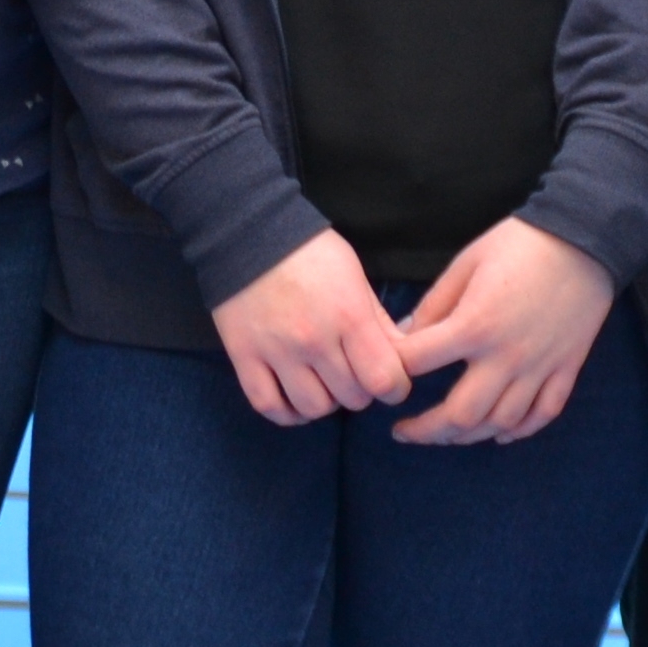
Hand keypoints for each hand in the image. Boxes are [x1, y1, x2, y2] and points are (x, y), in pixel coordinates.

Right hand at [209, 230, 407, 425]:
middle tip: (354, 374)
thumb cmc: (310, 251)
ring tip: (324, 383)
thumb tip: (402, 357)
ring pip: (314, 408)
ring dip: (326, 402)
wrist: (248, 232)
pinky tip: (296, 401)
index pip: (383, 379)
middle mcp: (315, 340)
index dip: (395, 388)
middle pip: (352, 397)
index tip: (391, 382)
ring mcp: (277, 352)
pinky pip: (269, 406)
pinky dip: (287, 413)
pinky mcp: (245, 357)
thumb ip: (379, 321)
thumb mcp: (355, 276)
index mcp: (348, 316)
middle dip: (361, 390)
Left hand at [389, 216, 615, 443]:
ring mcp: (539, 368)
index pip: (418, 363)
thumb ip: (433, 305)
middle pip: (460, 415)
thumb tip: (403, 337)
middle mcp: (506, 356)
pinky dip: (518, 431)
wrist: (583, 239)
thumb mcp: (466, 264)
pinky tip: (498, 433)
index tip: (385, 377)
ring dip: (466, 437)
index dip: (393, 372)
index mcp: (474, 325)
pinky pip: (542, 415)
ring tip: (445, 435)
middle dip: (425, 431)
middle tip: (404, 432)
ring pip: (499, 424)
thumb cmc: (519, 245)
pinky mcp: (566, 370)